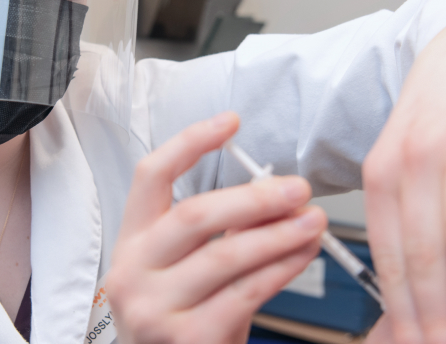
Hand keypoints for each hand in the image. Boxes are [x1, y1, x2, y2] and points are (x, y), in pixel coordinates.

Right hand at [107, 112, 326, 343]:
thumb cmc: (183, 323)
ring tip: (313, 222)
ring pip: (226, 256)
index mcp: (132, 243)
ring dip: (279, 234)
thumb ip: (220, 233)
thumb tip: (273, 192)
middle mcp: (133, 273)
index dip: (189, 142)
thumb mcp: (188, 273)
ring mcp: (153, 309)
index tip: (231, 122)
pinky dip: (280, 271)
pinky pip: (244, 293)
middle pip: (195, 214)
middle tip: (298, 188)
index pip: (150, 176)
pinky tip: (302, 257)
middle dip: (255, 197)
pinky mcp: (183, 339)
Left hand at [362, 13, 445, 342]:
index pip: (388, 251)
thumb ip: (404, 226)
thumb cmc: (433, 121)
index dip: (401, 304)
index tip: (414, 343)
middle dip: (436, 307)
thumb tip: (407, 304)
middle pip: (425, 245)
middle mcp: (416, 159)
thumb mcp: (401, 166)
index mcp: (382, 174)